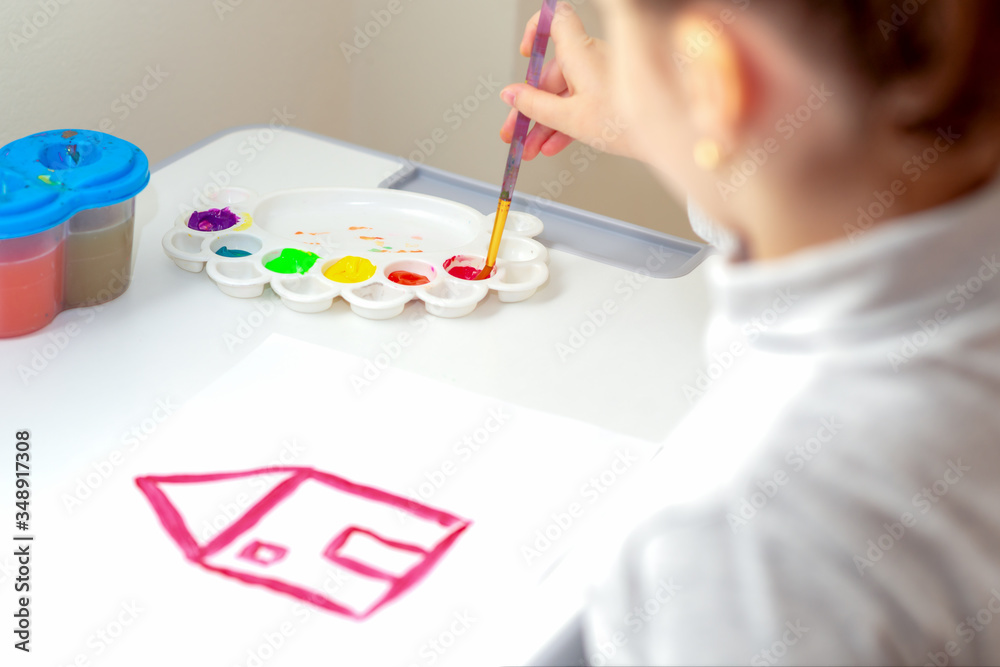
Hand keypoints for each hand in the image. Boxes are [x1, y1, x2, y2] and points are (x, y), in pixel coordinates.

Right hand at [499, 2, 633, 160]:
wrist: (666, 137)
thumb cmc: (627, 122)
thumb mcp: (571, 118)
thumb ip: (536, 106)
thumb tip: (511, 95)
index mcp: (580, 53)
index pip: (554, 20)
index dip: (535, 31)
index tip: (525, 54)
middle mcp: (590, 59)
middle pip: (551, 74)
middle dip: (529, 106)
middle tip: (515, 130)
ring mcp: (601, 77)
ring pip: (563, 95)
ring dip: (544, 123)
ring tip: (530, 147)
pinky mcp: (609, 95)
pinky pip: (580, 103)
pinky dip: (564, 123)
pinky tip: (552, 144)